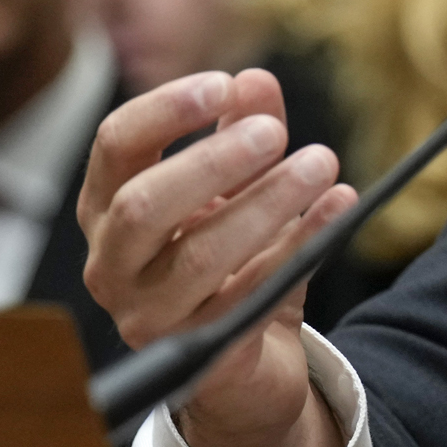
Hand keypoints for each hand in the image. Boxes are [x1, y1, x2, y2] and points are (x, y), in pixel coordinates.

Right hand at [78, 67, 355, 446]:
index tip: (224, 84)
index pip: (115, 146)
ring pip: (196, 256)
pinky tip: (338, 209)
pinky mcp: (195, 355)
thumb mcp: (241, 189)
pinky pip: (248, 296)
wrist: (248, 364)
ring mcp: (146, 316)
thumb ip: (244, 133)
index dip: (165, 110)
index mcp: (109, 208)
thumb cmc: (231, 263)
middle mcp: (112, 264)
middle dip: (212, 161)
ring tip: (322, 163)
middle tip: (276, 132)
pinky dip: (298, 246)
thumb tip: (254, 81)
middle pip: (143, 204)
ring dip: (265, 203)